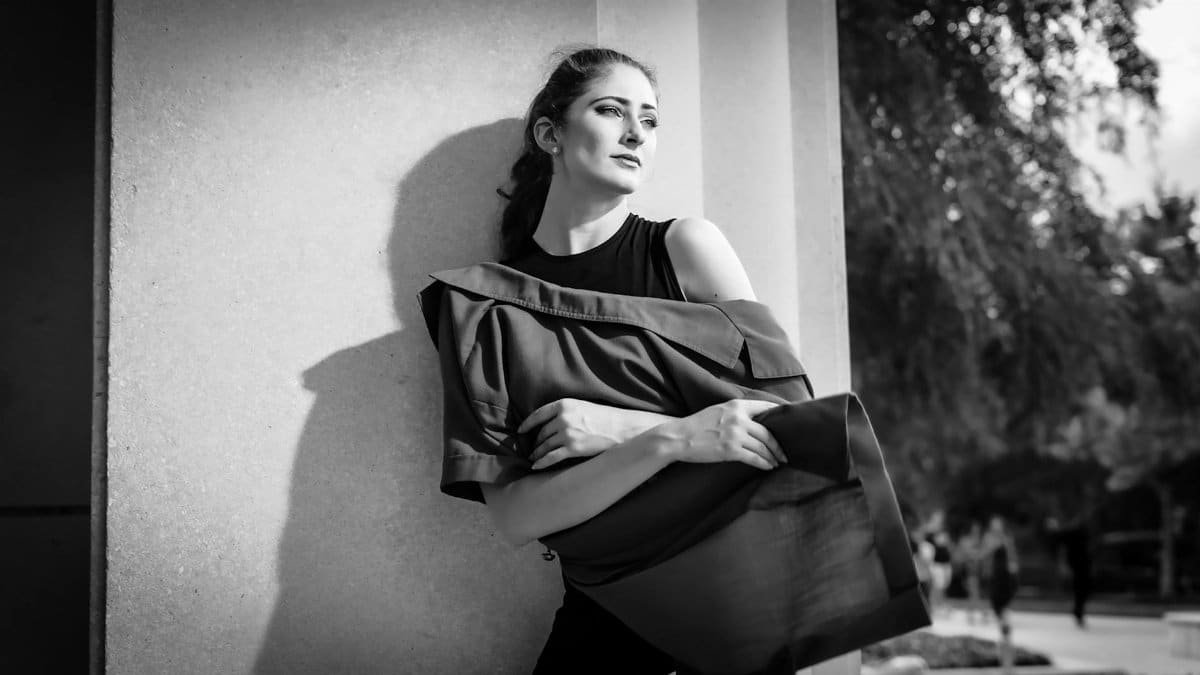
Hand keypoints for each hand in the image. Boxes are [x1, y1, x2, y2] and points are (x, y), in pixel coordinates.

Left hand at [518, 398, 638, 469]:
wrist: (623, 428)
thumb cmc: (605, 417)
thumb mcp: (583, 406)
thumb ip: (566, 412)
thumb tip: (550, 423)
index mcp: (564, 404)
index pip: (538, 414)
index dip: (527, 424)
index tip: (521, 431)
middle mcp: (563, 418)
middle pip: (541, 432)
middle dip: (535, 442)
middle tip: (532, 448)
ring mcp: (567, 433)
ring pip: (544, 445)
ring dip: (537, 453)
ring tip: (533, 458)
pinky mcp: (573, 448)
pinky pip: (551, 457)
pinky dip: (541, 463)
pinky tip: (536, 466)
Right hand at [661, 399, 785, 470]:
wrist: (678, 437)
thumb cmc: (696, 425)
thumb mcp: (718, 411)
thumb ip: (735, 413)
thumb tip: (753, 421)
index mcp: (736, 406)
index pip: (766, 407)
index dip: (780, 416)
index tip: (789, 425)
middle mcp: (739, 419)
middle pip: (768, 433)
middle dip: (778, 446)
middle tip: (784, 454)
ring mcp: (735, 435)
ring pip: (763, 447)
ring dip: (773, 456)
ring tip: (777, 462)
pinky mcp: (731, 450)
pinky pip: (755, 458)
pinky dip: (764, 464)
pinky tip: (768, 467)